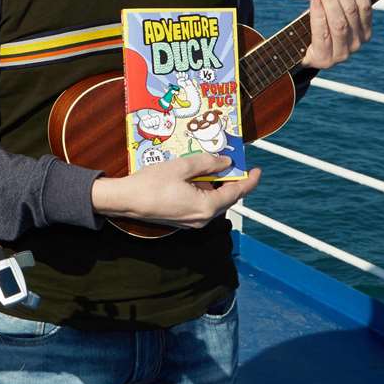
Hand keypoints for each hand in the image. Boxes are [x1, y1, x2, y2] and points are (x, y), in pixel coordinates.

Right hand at [91, 153, 260, 228]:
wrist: (126, 201)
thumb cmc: (151, 183)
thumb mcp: (182, 167)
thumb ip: (207, 163)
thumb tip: (225, 162)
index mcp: (206, 206)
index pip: (236, 193)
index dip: (249, 181)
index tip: (257, 171)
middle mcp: (202, 218)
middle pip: (226, 199)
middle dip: (232, 182)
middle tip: (233, 164)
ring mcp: (192, 222)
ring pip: (213, 202)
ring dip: (216, 186)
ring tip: (213, 167)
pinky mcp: (182, 220)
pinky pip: (201, 205)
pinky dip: (204, 192)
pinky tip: (196, 179)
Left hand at [301, 0, 377, 68]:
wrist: (301, 52)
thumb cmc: (322, 23)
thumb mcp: (338, 4)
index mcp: (365, 29)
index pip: (365, 4)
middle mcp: (357, 42)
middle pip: (351, 9)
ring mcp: (342, 53)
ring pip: (338, 21)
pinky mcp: (325, 59)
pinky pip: (323, 34)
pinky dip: (319, 15)